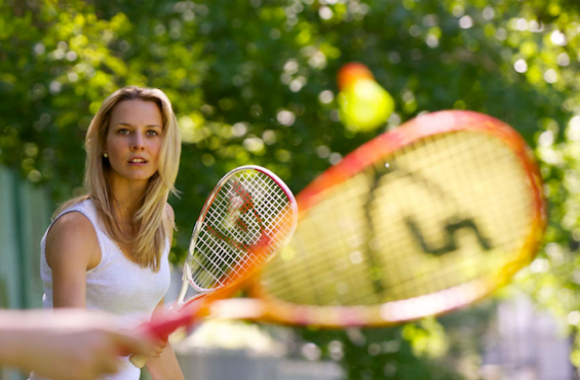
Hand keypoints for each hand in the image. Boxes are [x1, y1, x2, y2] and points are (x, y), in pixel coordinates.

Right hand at [0, 309, 157, 379]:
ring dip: (101, 367)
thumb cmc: (61, 327)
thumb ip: (112, 328)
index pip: (139, 340)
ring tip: (80, 355)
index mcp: (106, 327)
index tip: (154, 349)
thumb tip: (137, 331)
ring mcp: (89, 363)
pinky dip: (86, 374)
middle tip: (103, 353)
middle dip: (117, 359)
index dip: (148, 347)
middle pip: (122, 361)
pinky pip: (93, 378)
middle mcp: (101, 345)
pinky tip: (71, 364)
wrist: (28, 339)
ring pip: (108, 371)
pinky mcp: (79, 377)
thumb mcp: (89, 321)